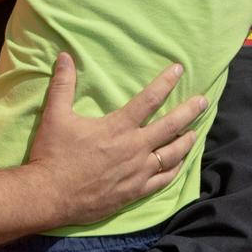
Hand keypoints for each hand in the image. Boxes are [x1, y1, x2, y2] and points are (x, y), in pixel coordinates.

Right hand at [23, 53, 204, 225]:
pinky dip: (176, 169)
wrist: (49, 195)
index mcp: (118, 127)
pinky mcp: (135, 192)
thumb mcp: (55, 115)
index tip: (179, 69)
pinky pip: (164, 180)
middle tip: (203, 101)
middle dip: (190, 111)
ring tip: (195, 132)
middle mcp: (134, 148)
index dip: (166, 82)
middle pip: (171, 126)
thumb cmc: (52, 154)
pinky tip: (180, 164)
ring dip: (187, 141)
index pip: (149, 99)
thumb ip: (63, 84)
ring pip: (173, 154)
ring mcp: (138, 172)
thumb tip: (64, 56)